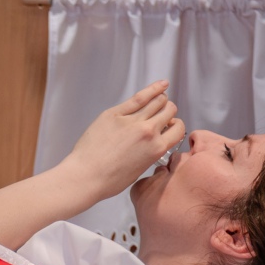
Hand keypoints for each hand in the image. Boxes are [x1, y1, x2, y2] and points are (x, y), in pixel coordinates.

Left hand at [59, 81, 184, 201]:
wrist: (85, 176)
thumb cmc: (109, 180)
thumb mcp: (140, 169)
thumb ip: (151, 152)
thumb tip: (154, 141)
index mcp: (157, 148)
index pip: (178, 128)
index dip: (175, 125)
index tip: (169, 125)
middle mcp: (148, 131)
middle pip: (169, 111)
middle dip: (168, 111)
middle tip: (160, 113)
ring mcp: (131, 120)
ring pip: (157, 101)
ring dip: (160, 99)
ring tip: (159, 98)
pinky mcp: (115, 113)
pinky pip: (138, 97)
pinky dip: (152, 89)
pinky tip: (161, 85)